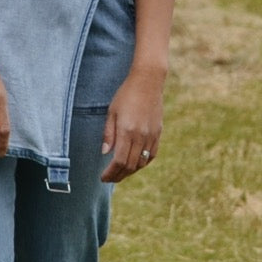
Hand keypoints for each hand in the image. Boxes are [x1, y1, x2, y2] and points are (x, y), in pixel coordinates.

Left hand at [100, 67, 164, 182]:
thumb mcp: (111, 112)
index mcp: (127, 131)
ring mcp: (152, 136)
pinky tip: (135, 164)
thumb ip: (109, 134)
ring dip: (130, 171)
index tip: (103, 177)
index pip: (119, 161)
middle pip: (131, 165)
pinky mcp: (158, 133)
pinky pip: (151, 155)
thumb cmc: (126, 95)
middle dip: (119, 176)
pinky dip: (143, 163)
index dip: (111, 173)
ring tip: (120, 173)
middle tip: (110, 179)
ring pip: (142, 163)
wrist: (148, 82)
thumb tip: (105, 152)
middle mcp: (141, 136)